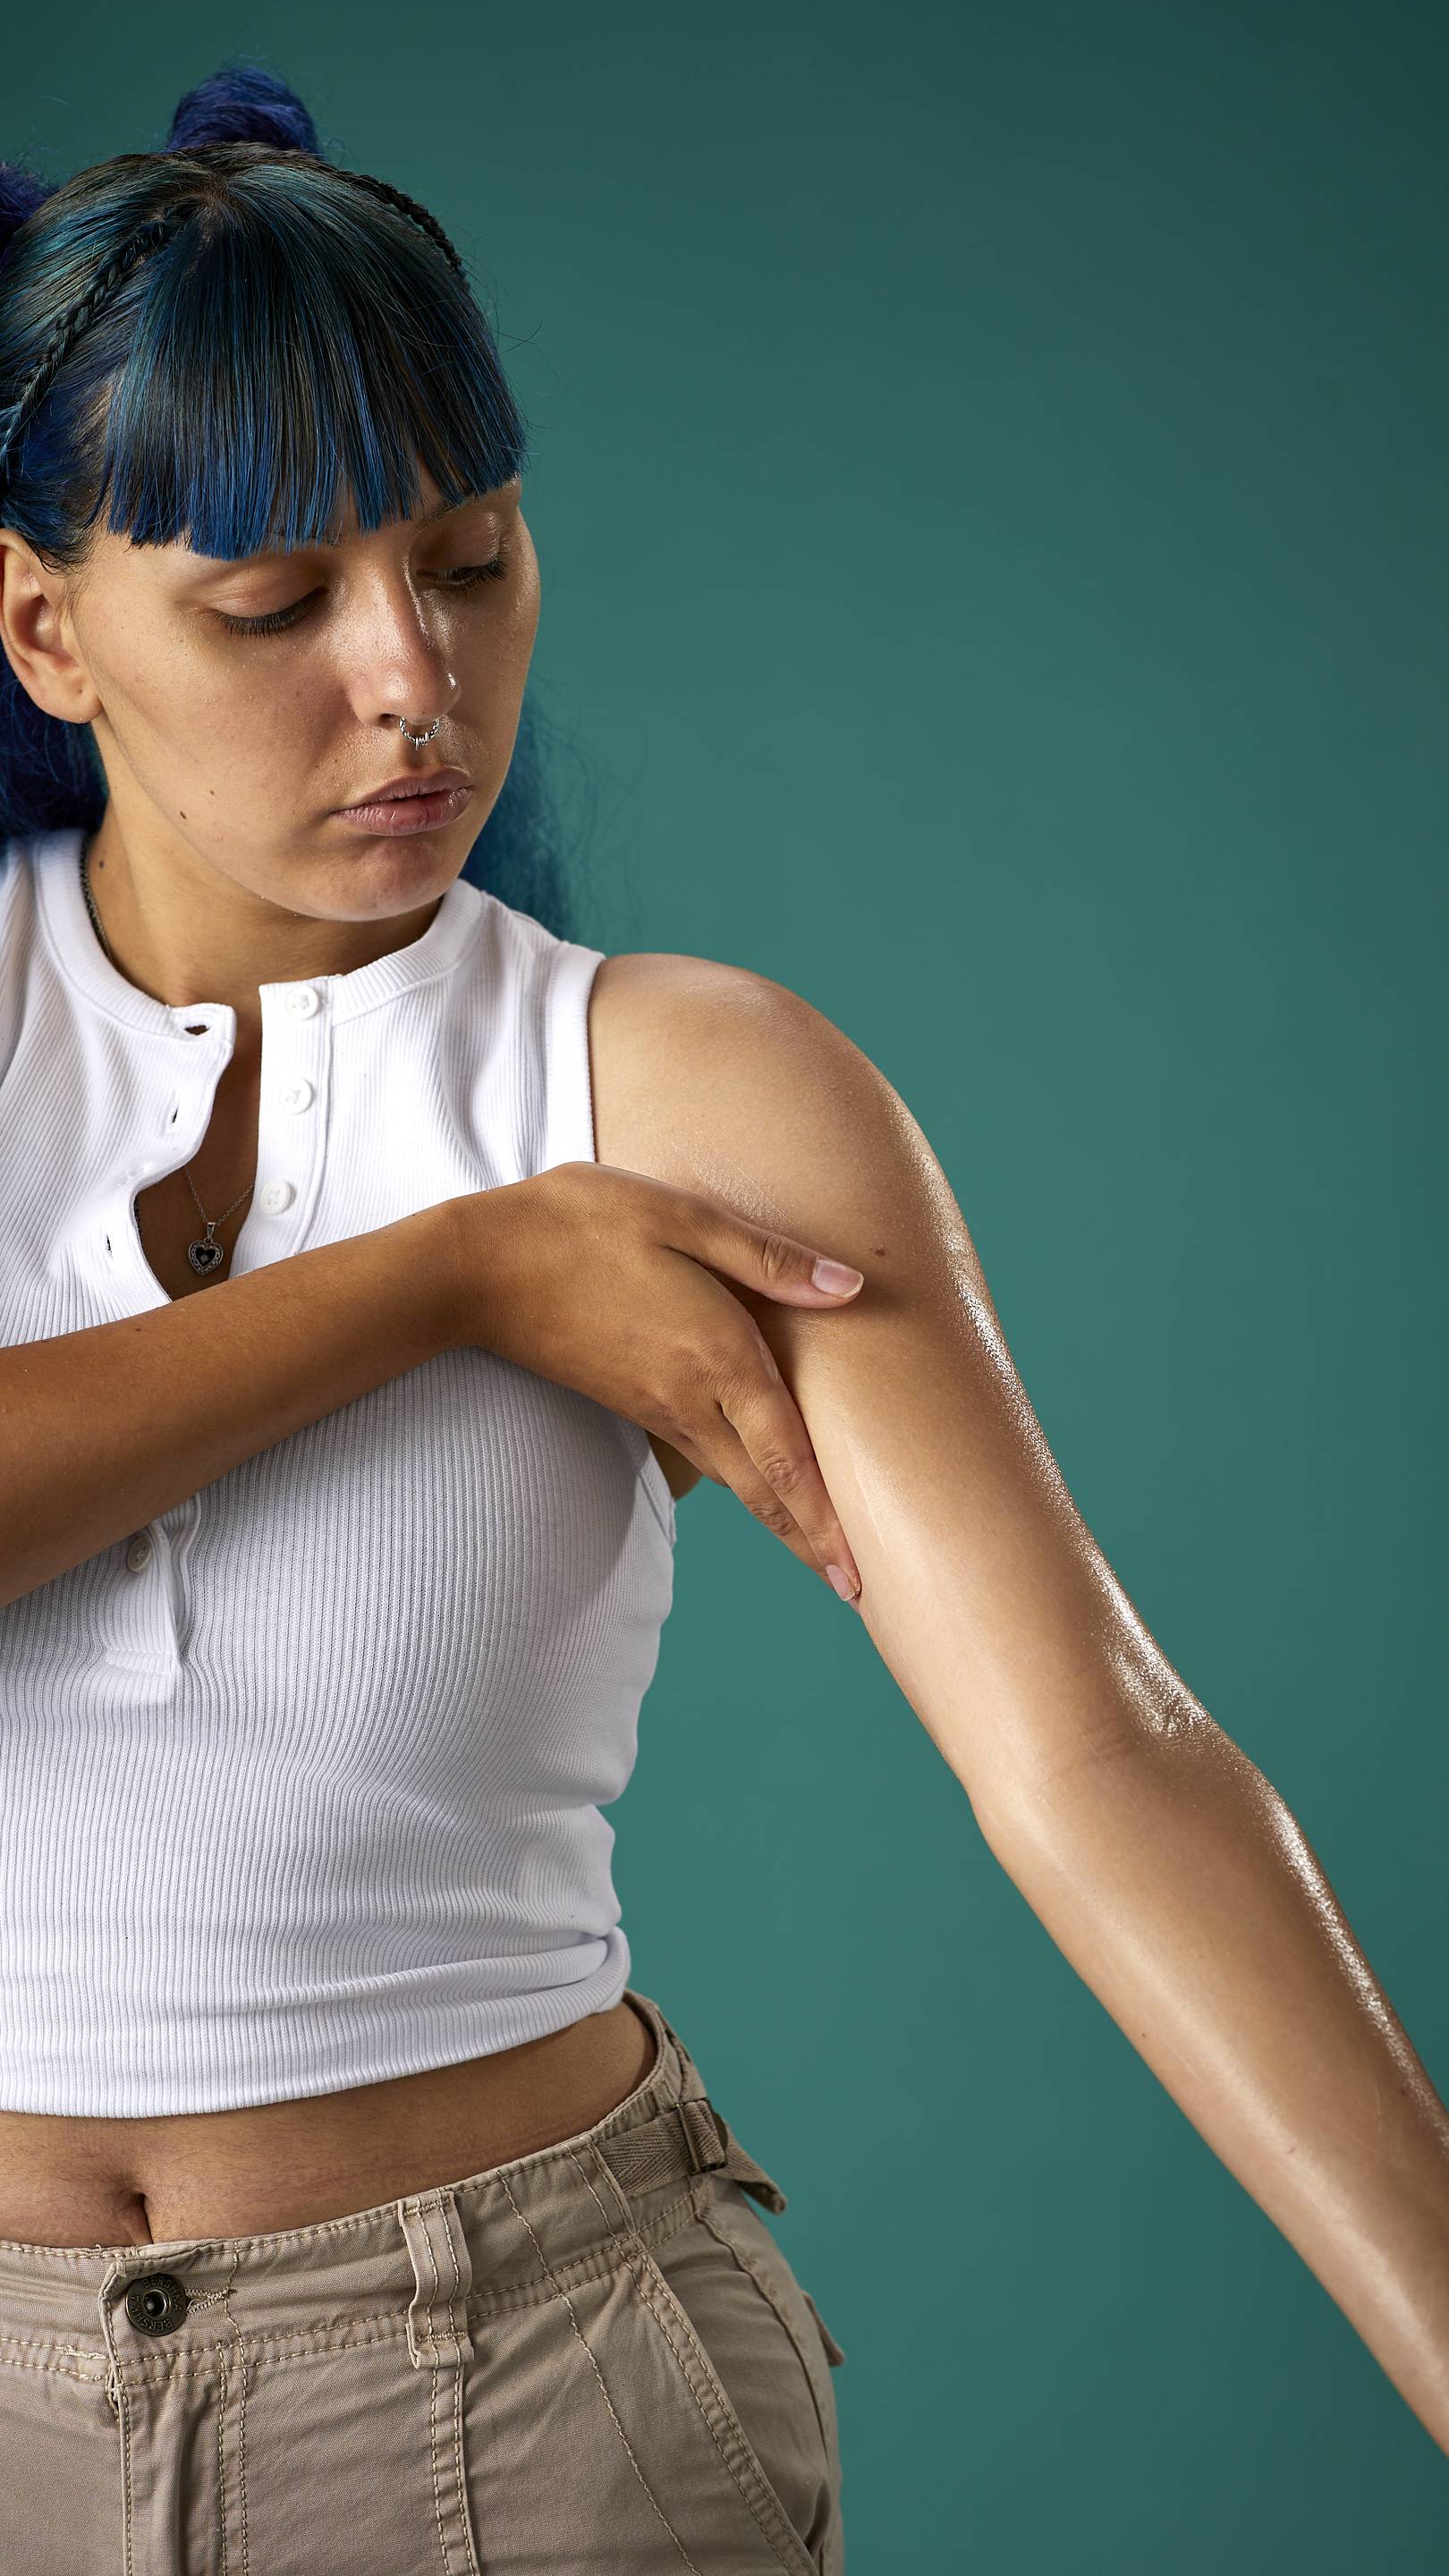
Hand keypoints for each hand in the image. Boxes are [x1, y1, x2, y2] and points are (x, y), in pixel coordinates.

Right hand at [441, 1162, 865, 1599]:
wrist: (479, 1267)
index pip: (786, 1458)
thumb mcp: (682, 1216)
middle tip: (859, 1592)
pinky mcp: (632, 1402)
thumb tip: (851, 1289)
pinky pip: (704, 1457)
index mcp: (717, 1355)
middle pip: (764, 1491)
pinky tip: (758, 1483)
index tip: (858, 1576)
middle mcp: (691, 1397)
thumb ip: (768, 1258)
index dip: (825, 1520)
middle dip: (812, 1544)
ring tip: (820, 1551)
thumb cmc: (582, 1226)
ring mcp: (657, 1406)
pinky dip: (744, 1485)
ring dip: (781, 1521)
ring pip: (735, 1481)